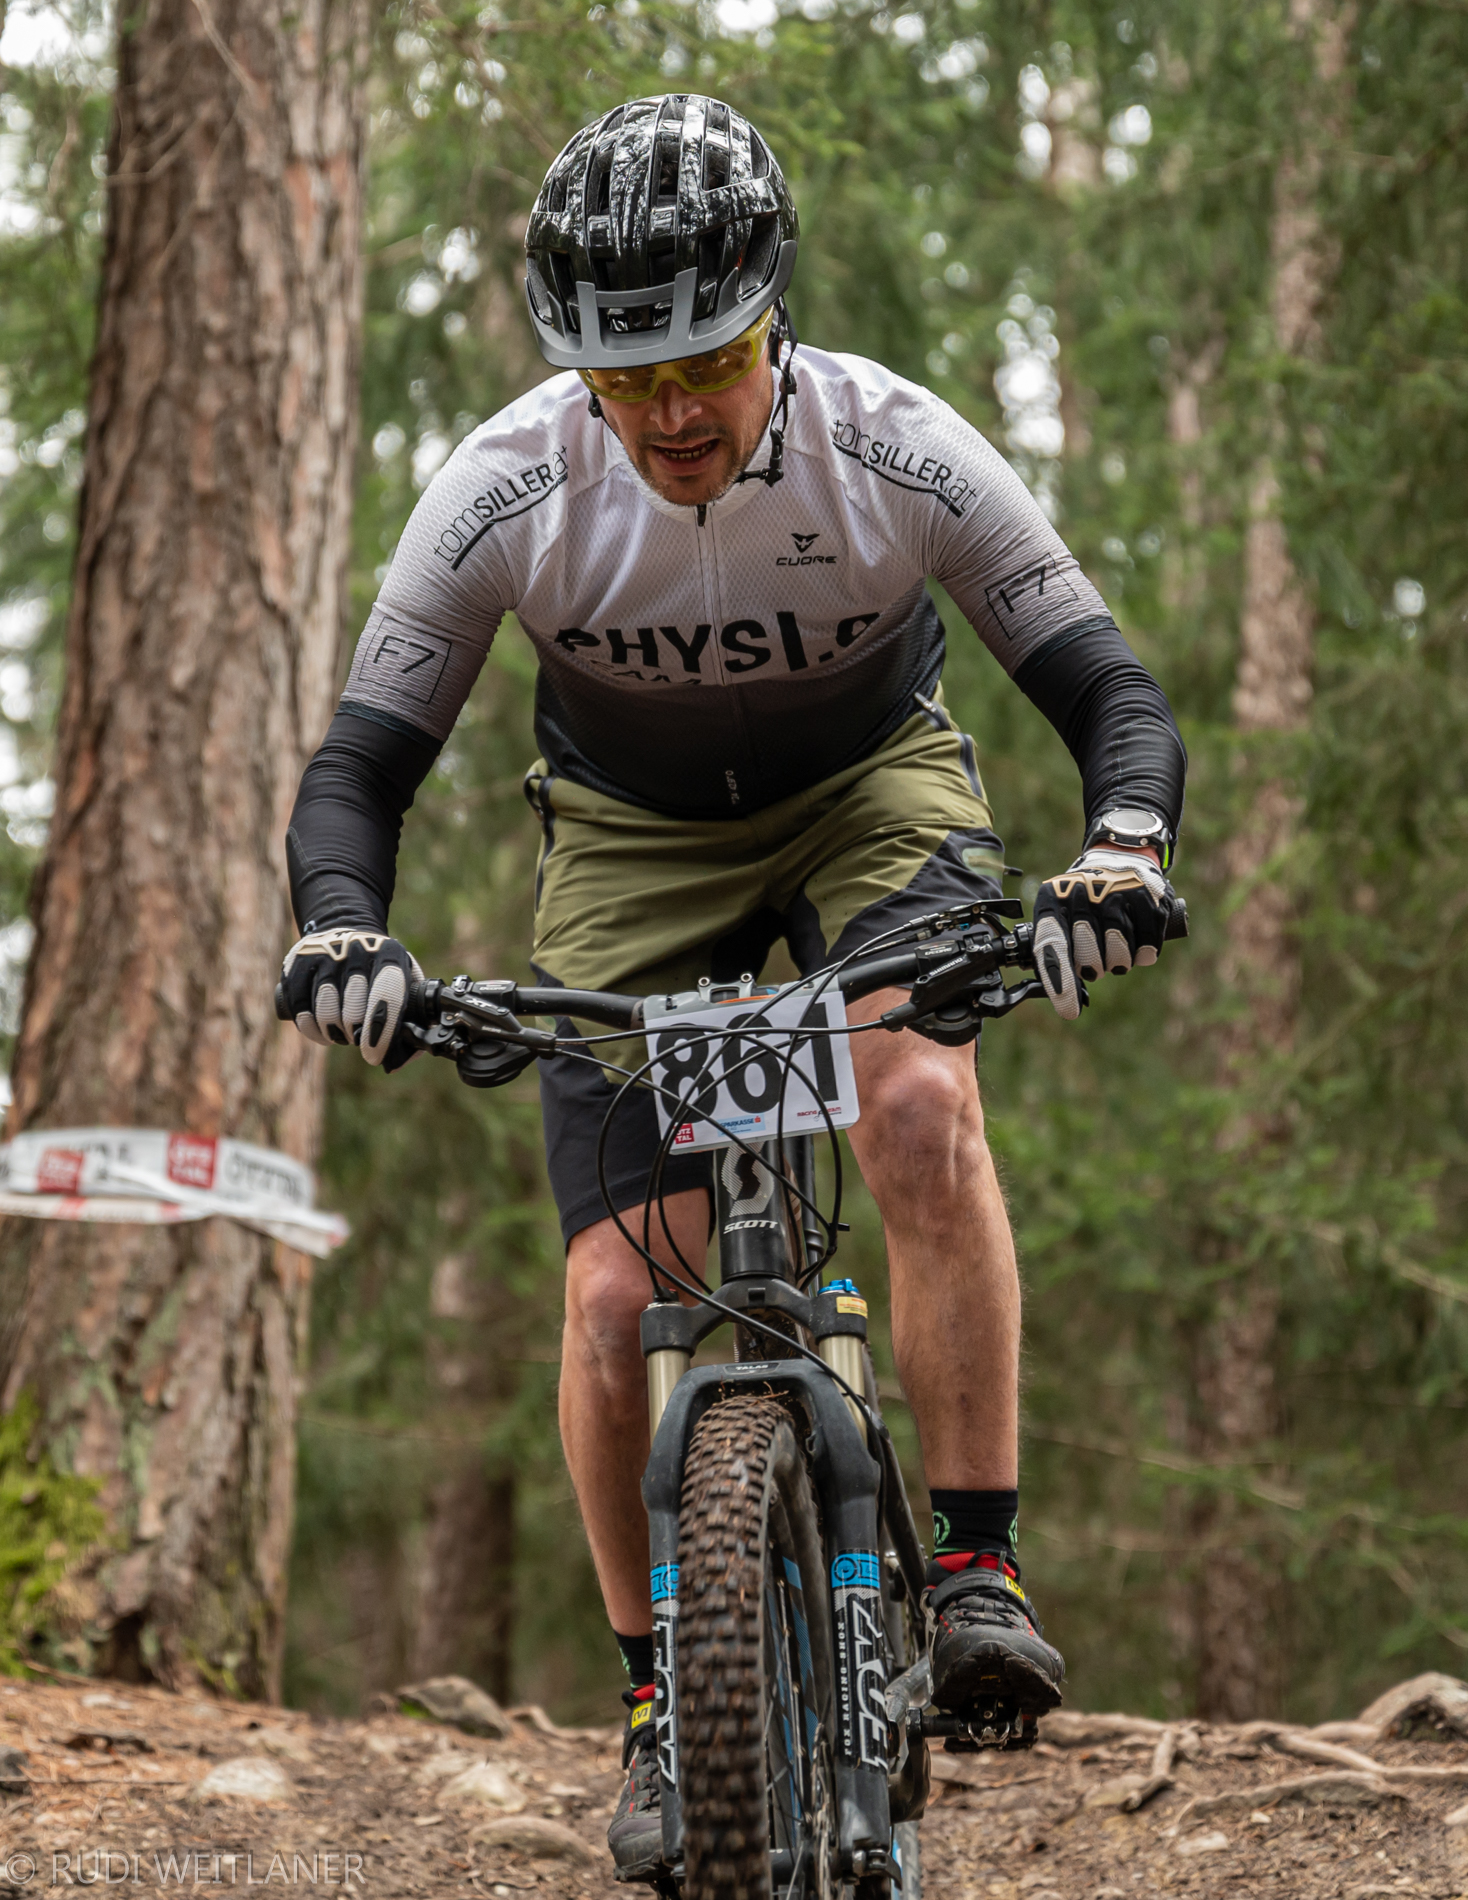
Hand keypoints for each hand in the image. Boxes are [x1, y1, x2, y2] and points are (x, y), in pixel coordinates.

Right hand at [280, 927, 421, 1069]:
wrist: (344, 928)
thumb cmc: (379, 967)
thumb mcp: (405, 978)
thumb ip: (411, 1018)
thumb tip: (397, 1062)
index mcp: (389, 954)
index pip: (388, 997)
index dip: (382, 1033)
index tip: (375, 1054)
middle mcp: (356, 951)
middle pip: (354, 1011)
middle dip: (358, 1035)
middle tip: (361, 1037)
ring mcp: (323, 956)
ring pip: (326, 1013)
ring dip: (335, 1034)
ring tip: (343, 1033)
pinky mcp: (296, 965)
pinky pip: (302, 1012)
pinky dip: (312, 1030)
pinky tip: (323, 1031)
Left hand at [1032, 847, 1176, 1020]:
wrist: (1119, 856)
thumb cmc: (1083, 898)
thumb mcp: (1058, 912)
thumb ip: (1053, 949)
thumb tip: (1062, 996)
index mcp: (1053, 898)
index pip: (1052, 944)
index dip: (1060, 980)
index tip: (1069, 1009)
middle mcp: (1084, 892)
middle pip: (1089, 958)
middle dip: (1092, 968)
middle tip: (1094, 960)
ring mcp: (1118, 893)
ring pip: (1119, 957)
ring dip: (1118, 963)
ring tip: (1114, 947)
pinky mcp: (1149, 899)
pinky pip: (1147, 948)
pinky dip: (1142, 955)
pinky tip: (1136, 943)